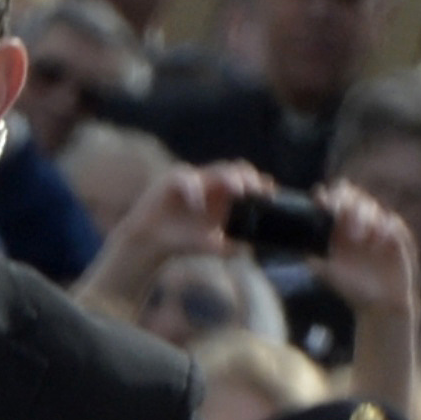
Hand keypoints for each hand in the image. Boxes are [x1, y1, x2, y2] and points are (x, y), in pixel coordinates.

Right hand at [78, 160, 270, 314]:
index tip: (270, 192)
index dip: (259, 183)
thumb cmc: (181, 242)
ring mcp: (191, 179)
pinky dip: (193, 190)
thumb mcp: (211, 247)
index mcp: (223, 195)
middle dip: (248, 177)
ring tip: (238, 191)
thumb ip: (229, 246)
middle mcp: (210, 183)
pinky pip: (185, 179)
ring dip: (229, 178)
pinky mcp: (170, 180)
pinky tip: (197, 205)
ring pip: (214, 170)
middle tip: (256, 189)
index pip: (246, 180)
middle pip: (234, 169)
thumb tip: (248, 249)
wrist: (150, 244)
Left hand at [312, 181, 419, 318]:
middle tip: (341, 214)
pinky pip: (393, 222)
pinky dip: (384, 226)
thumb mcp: (330, 276)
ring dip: (364, 216)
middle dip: (347, 202)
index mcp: (339, 231)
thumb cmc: (354, 291)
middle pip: (354, 198)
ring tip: (359, 238)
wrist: (382, 306)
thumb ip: (316, 262)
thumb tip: (301, 251)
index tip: (320, 199)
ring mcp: (378, 230)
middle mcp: (358, 226)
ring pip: (372, 207)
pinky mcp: (397, 237)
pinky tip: (378, 239)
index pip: (335, 203)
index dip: (329, 197)